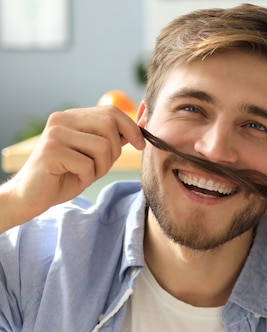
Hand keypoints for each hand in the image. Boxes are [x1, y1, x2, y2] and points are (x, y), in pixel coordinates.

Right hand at [1, 106, 144, 229]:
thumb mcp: (95, 154)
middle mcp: (62, 119)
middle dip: (115, 150)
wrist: (32, 195)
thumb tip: (143, 122)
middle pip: (109, 125)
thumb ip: (114, 138)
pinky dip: (87, 176)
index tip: (140, 145)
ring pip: (103, 146)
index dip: (131, 128)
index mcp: (72, 117)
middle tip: (101, 166)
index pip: (111, 112)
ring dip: (101, 167)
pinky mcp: (51, 151)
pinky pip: (88, 164)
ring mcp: (55, 134)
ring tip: (85, 173)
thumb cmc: (67, 175)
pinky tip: (73, 177)